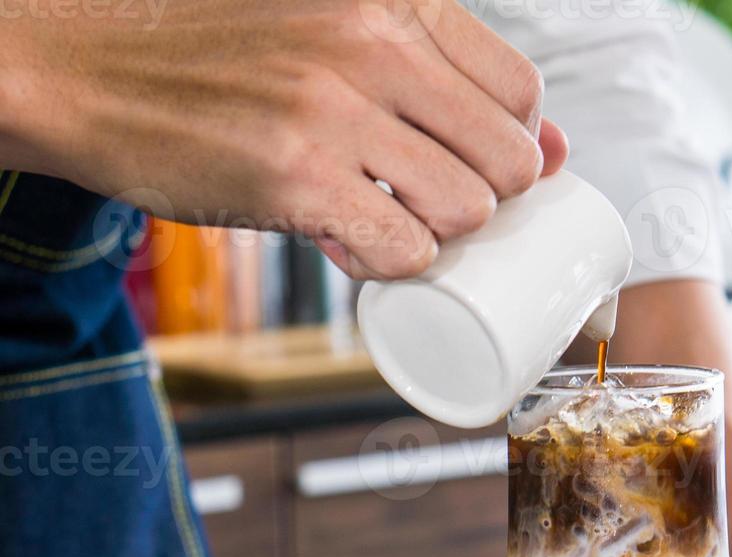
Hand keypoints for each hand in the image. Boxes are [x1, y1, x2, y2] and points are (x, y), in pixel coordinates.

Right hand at [0, 0, 566, 278]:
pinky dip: (393, 265)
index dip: (515, 144)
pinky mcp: (294, 179)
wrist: (83, 69)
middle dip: (487, 199)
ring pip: (467, 209)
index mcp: (390, 0)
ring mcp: (333, 112)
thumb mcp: (336, 32)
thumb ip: (439, 74)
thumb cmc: (221, 58)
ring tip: (386, 216)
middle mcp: (371, 44)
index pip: (521, 90)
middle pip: (509, 160)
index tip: (475, 163)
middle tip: (430, 202)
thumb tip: (556, 149)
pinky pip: (404, 250)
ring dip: (440, 235)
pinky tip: (352, 240)